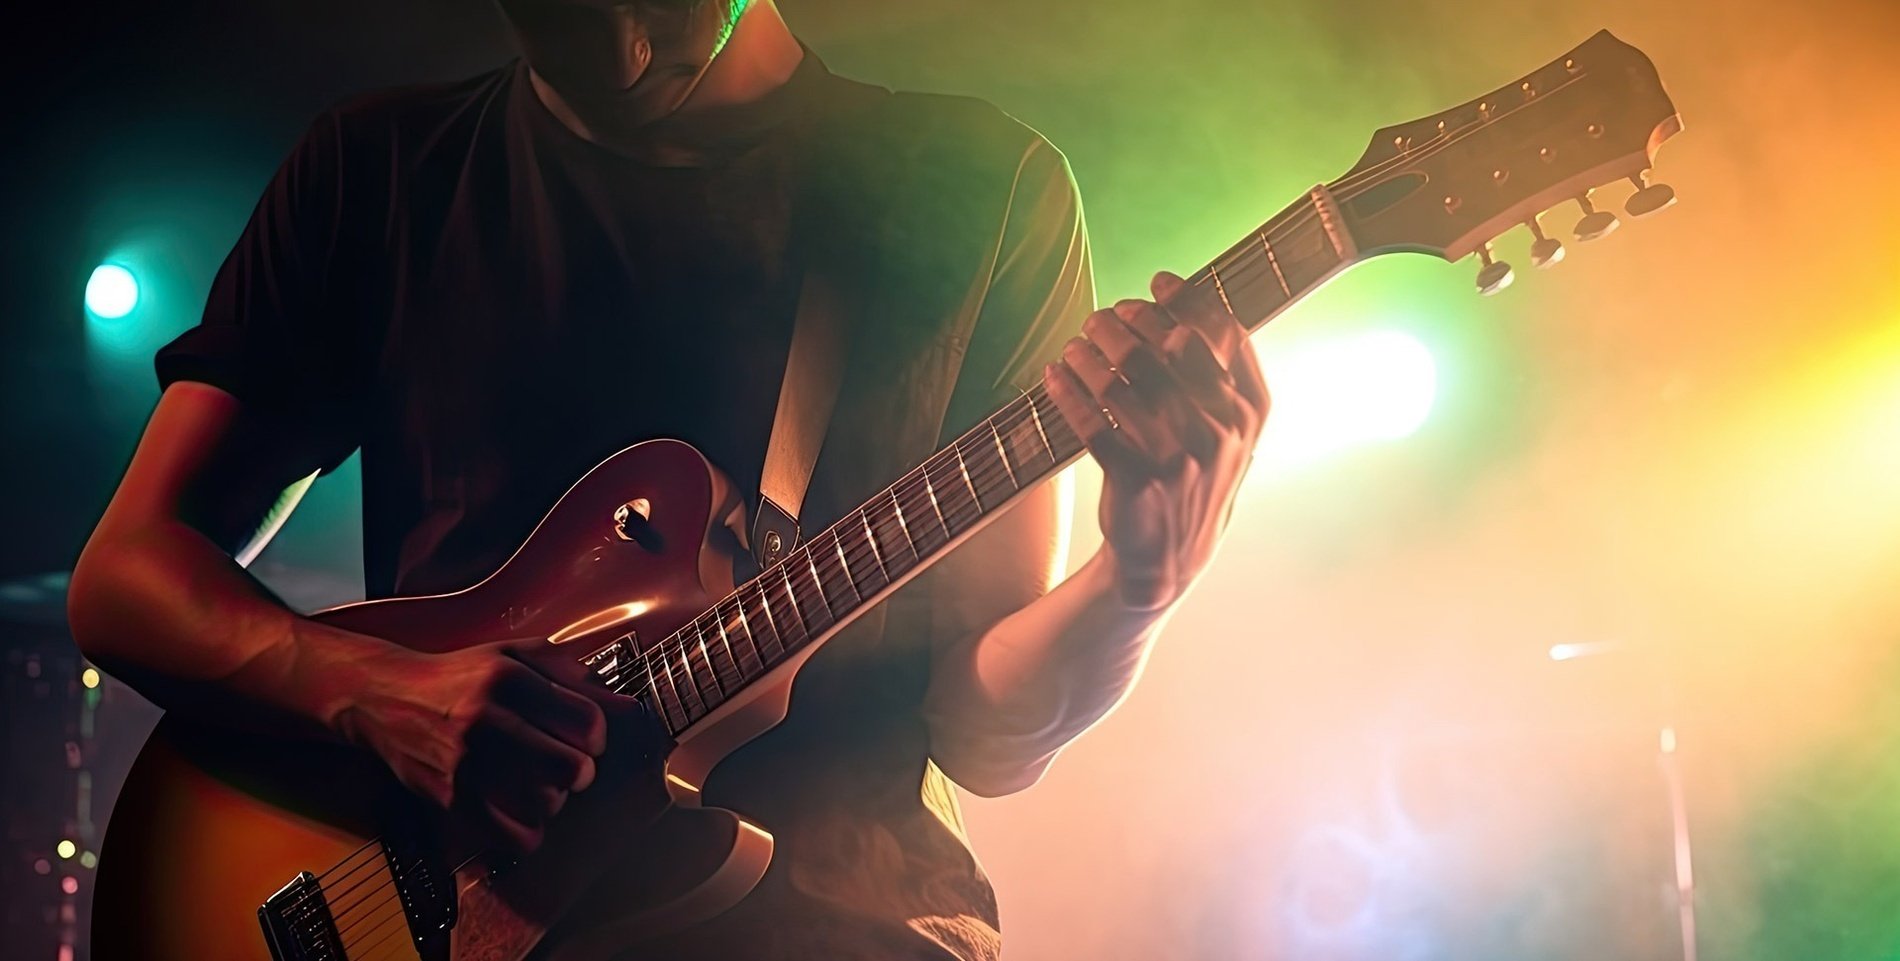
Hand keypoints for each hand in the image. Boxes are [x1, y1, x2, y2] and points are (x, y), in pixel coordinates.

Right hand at [333, 636, 633, 853]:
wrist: (385, 697)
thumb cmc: (461, 677)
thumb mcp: (517, 658)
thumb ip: (575, 678)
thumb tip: (628, 705)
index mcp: (508, 678)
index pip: (587, 721)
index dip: (597, 734)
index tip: (586, 736)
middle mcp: (486, 719)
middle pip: (571, 767)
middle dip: (580, 769)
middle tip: (569, 764)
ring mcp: (465, 762)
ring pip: (546, 803)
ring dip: (553, 798)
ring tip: (538, 782)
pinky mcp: (449, 798)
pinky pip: (513, 836)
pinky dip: (529, 830)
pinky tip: (521, 810)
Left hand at [1043, 270, 1268, 609]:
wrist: (1170, 559)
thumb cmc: (1197, 477)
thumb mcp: (1231, 431)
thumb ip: (1222, 375)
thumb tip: (1185, 306)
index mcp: (1248, 410)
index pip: (1222, 333)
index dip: (1187, 299)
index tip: (1156, 281)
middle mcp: (1219, 430)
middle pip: (1163, 348)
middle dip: (1124, 321)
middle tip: (1101, 318)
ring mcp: (1178, 456)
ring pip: (1121, 381)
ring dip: (1088, 352)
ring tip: (1075, 345)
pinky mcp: (1136, 480)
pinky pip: (1091, 420)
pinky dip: (1066, 391)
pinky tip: (1053, 376)